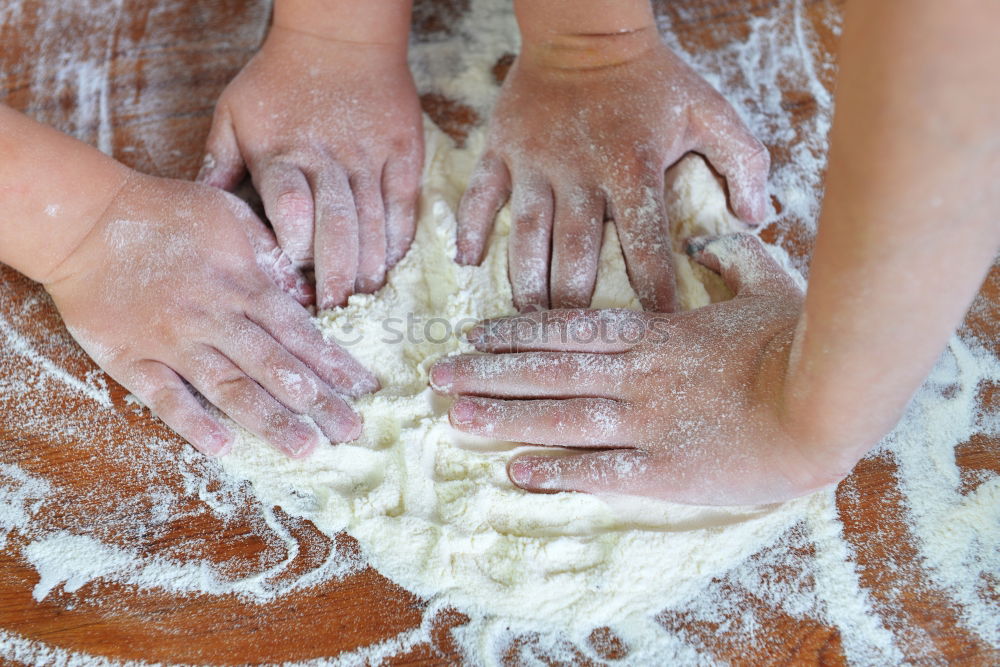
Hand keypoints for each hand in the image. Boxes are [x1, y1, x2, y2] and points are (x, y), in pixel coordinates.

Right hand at [44, 173, 378, 457]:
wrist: (87, 219)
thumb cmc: (167, 214)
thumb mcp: (232, 218)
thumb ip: (273, 257)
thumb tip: (310, 297)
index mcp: (243, 284)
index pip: (299, 332)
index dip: (333, 362)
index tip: (364, 389)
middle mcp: (214, 317)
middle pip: (274, 367)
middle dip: (317, 401)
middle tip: (350, 431)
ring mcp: (172, 341)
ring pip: (229, 388)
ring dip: (269, 420)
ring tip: (304, 448)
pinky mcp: (131, 358)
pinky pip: (165, 396)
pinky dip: (192, 423)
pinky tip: (223, 448)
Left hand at [198, 26, 423, 308]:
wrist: (340, 38)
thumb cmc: (279, 79)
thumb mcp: (233, 113)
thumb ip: (219, 161)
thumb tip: (201, 208)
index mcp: (282, 154)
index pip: (290, 212)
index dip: (294, 252)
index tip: (292, 282)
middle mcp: (328, 160)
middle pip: (336, 228)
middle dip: (337, 275)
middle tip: (335, 307)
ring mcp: (370, 157)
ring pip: (374, 223)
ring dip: (370, 265)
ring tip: (363, 294)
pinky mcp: (403, 154)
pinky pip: (404, 205)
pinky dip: (399, 237)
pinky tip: (391, 261)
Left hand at [431, 234, 839, 505]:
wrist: (824, 404)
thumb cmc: (799, 345)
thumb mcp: (767, 286)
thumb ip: (733, 259)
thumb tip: (713, 237)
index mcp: (653, 334)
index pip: (568, 329)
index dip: (515, 332)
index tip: (474, 334)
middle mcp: (634, 376)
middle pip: (546, 371)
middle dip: (487, 372)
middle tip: (436, 375)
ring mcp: (643, 422)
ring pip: (557, 416)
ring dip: (503, 416)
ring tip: (455, 416)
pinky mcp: (661, 468)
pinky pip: (597, 470)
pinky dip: (555, 471)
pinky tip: (515, 472)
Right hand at [457, 31, 769, 311]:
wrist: (586, 31)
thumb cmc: (653, 80)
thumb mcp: (712, 112)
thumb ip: (743, 164)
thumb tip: (754, 219)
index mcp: (632, 169)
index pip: (645, 248)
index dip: (652, 295)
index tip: (655, 332)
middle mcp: (580, 172)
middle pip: (573, 255)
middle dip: (575, 304)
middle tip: (576, 341)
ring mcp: (535, 163)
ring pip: (526, 236)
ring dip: (526, 283)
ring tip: (529, 320)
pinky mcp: (501, 149)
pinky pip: (480, 196)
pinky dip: (471, 229)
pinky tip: (469, 263)